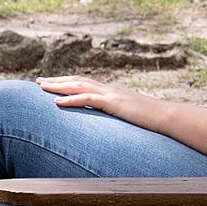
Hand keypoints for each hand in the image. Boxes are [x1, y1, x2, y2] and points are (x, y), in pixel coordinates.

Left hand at [38, 75, 175, 126]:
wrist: (168, 117)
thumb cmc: (151, 120)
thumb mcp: (129, 116)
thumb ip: (117, 116)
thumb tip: (108, 124)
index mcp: (112, 92)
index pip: (85, 83)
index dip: (67, 82)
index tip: (51, 83)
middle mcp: (109, 89)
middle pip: (78, 81)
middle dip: (57, 80)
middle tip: (38, 81)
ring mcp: (111, 94)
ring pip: (79, 86)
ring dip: (59, 86)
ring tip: (42, 87)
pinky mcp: (114, 103)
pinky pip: (89, 99)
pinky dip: (72, 99)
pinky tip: (57, 102)